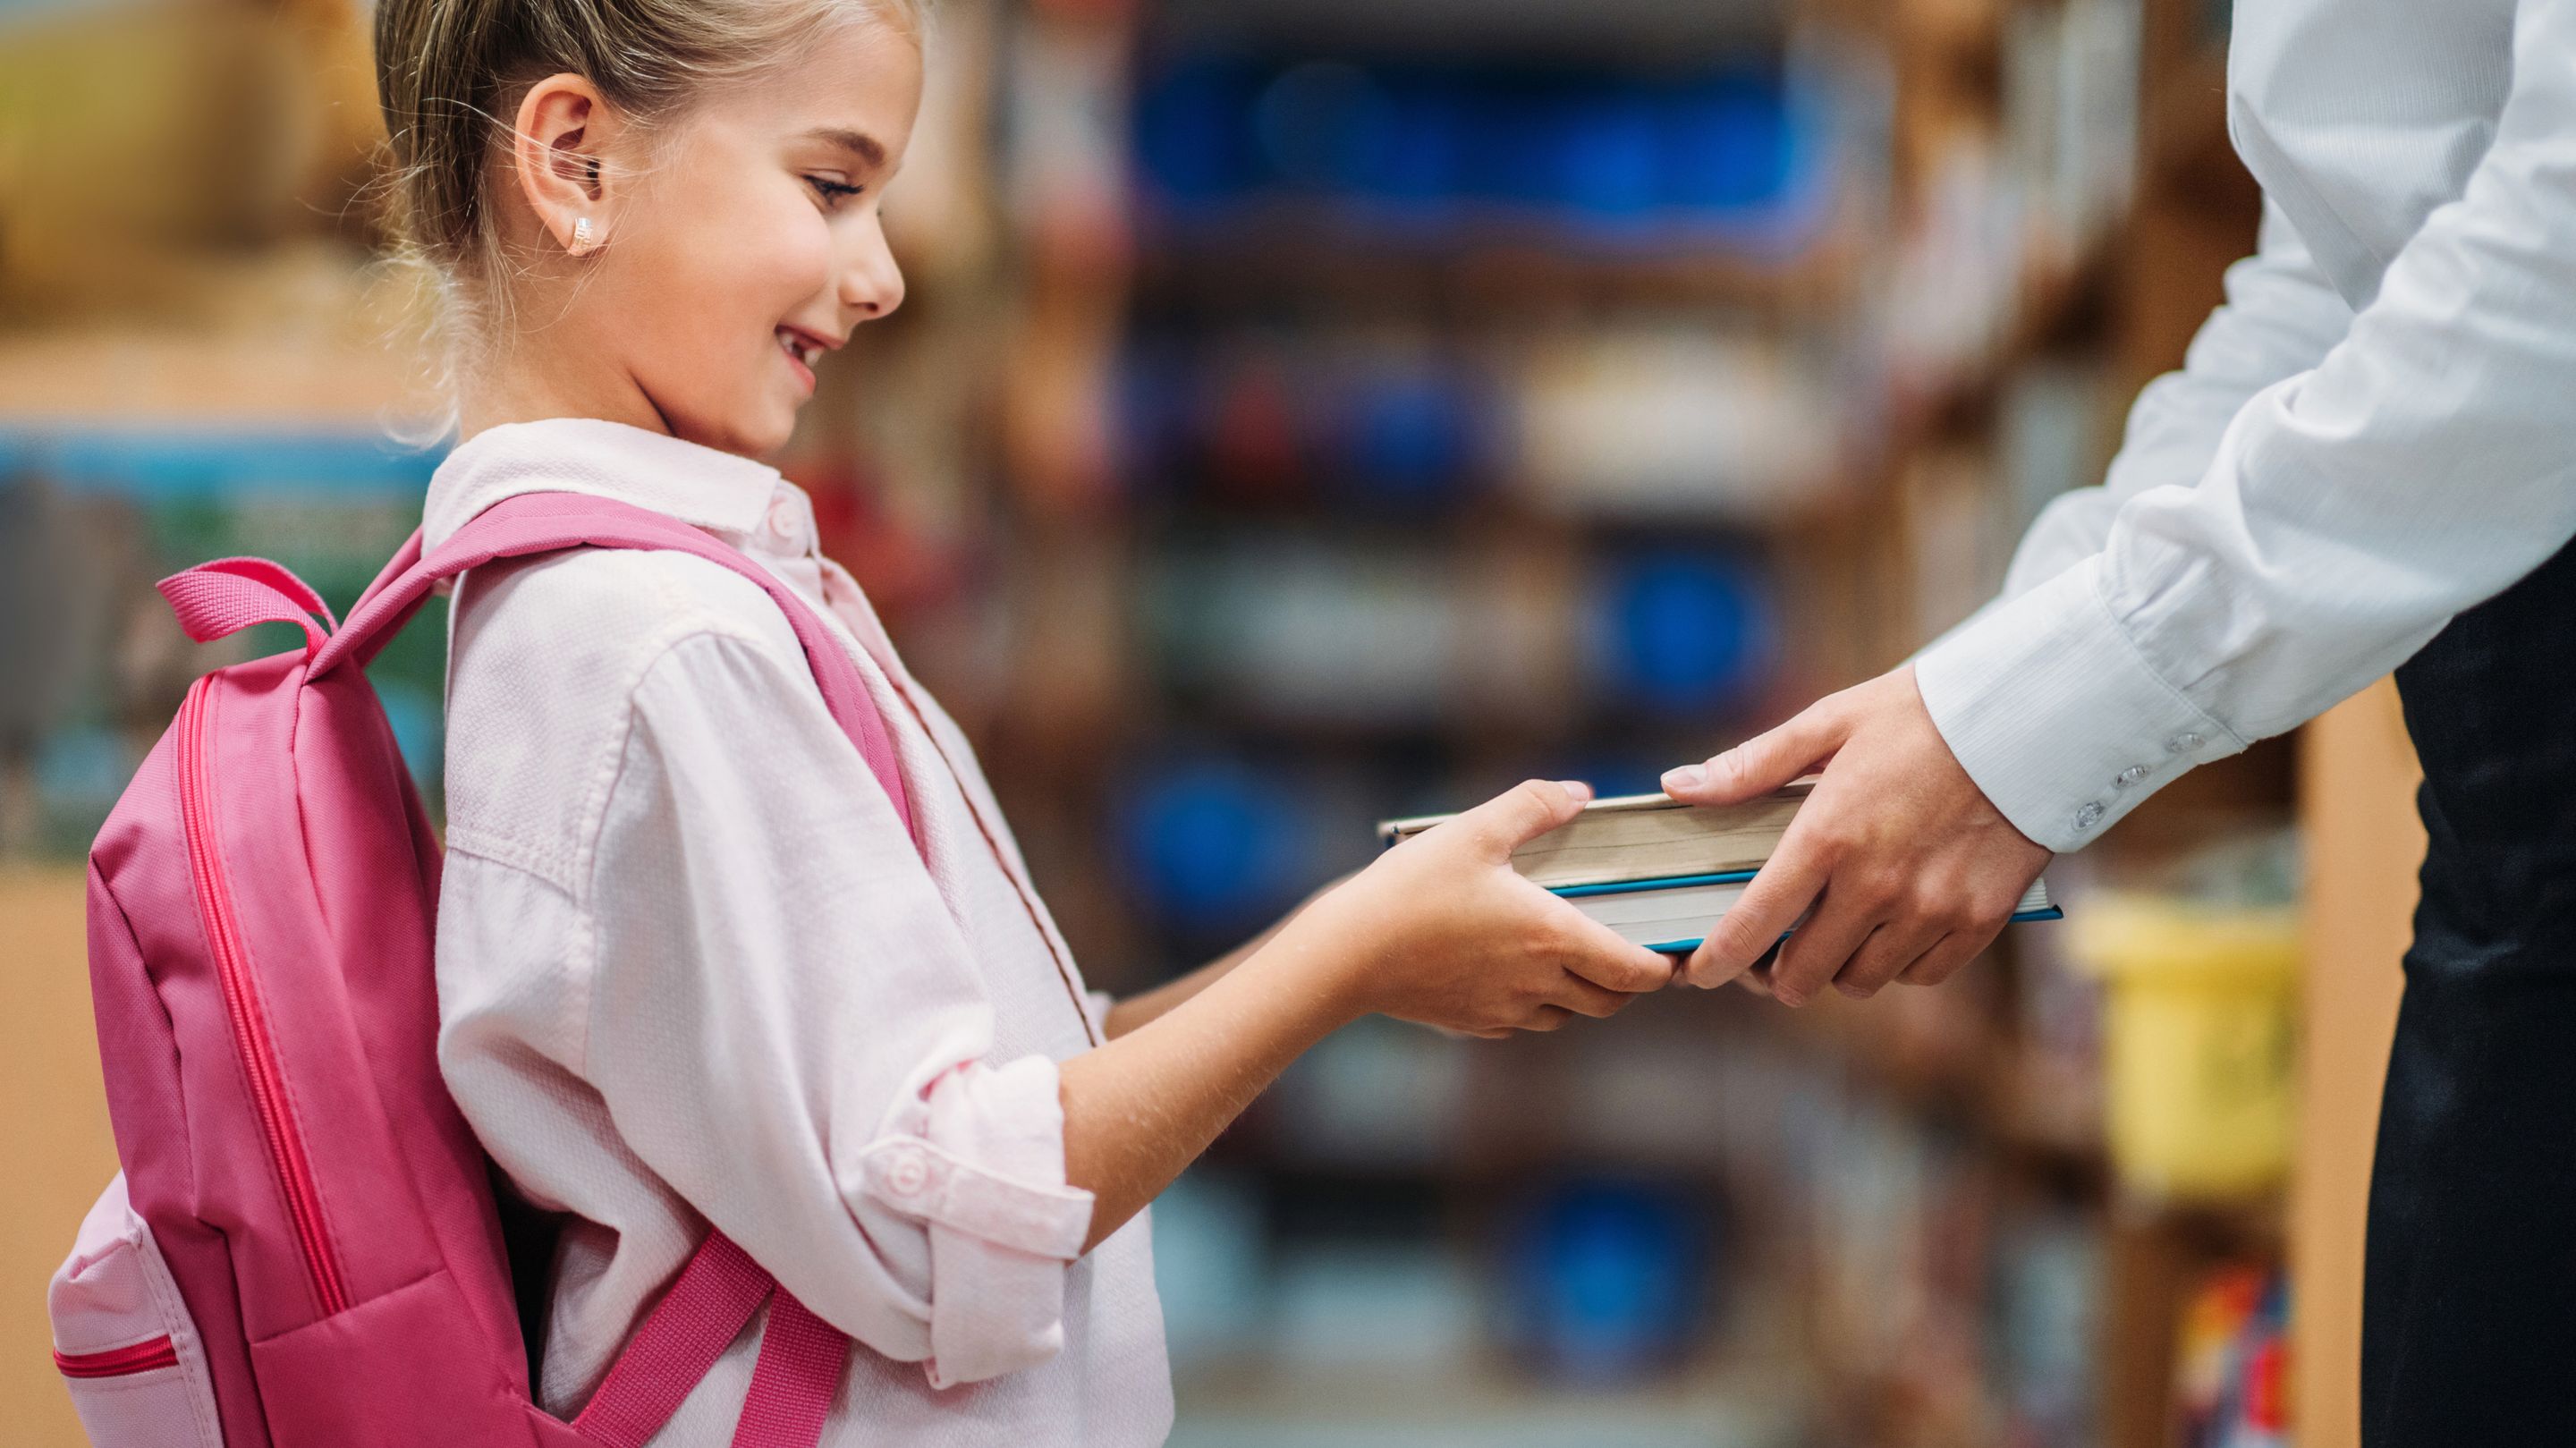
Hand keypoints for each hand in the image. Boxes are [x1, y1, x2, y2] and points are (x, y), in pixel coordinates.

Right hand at [1284, 780, 1677, 1036]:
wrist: (1347, 955)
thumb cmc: (1412, 890)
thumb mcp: (1475, 829)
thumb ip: (1534, 805)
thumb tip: (1579, 793)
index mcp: (1553, 937)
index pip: (1635, 971)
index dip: (1662, 966)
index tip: (1669, 952)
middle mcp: (1539, 984)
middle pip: (1609, 1001)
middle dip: (1624, 980)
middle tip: (1622, 948)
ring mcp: (1505, 1011)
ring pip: (1567, 1016)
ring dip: (1579, 993)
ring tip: (1566, 956)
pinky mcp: (1473, 1024)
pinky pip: (1521, 1022)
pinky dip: (1532, 1003)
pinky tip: (1509, 971)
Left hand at [1660, 666, 2050, 1004]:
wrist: (2033, 714)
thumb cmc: (1923, 713)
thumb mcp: (1829, 723)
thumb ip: (1751, 765)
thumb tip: (1679, 786)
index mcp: (1829, 837)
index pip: (1754, 925)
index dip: (1718, 961)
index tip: (1702, 971)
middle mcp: (1877, 886)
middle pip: (1803, 976)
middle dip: (1776, 972)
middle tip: (1771, 952)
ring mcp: (1932, 909)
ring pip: (1861, 981)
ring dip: (1838, 967)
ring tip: (1835, 933)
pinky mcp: (1980, 920)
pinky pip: (1920, 973)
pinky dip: (1898, 963)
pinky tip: (1890, 929)